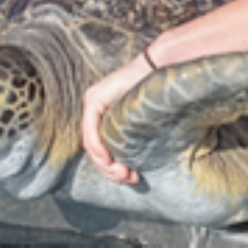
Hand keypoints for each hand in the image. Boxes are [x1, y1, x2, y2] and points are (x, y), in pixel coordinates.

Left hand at [82, 53, 152, 183]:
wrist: (157, 69)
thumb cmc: (154, 95)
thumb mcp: (138, 124)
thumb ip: (130, 140)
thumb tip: (131, 172)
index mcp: (104, 117)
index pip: (101, 150)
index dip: (111, 169)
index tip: (130, 177)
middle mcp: (94, 110)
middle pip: (95, 150)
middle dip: (110, 170)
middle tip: (127, 178)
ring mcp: (92, 103)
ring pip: (90, 144)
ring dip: (105, 164)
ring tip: (123, 173)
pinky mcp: (94, 99)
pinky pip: (90, 130)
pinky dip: (98, 148)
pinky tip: (108, 158)